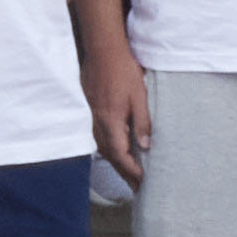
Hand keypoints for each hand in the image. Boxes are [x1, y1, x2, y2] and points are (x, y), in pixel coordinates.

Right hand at [84, 49, 155, 183]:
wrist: (103, 49)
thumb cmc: (123, 70)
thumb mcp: (139, 95)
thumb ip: (142, 121)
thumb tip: (145, 145)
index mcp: (111, 119)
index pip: (120, 153)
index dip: (131, 169)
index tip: (143, 181)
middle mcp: (98, 121)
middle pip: (109, 154)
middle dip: (123, 172)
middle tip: (136, 187)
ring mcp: (91, 114)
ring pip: (101, 146)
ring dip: (115, 162)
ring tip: (127, 173)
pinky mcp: (90, 108)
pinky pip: (97, 135)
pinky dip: (107, 148)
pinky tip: (114, 150)